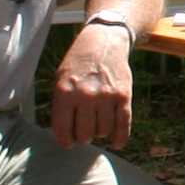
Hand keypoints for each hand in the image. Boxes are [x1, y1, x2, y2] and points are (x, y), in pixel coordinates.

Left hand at [49, 21, 133, 148]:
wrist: (104, 41)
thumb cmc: (78, 63)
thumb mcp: (60, 79)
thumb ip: (60, 105)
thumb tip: (64, 134)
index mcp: (65, 92)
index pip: (63, 129)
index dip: (65, 141)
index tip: (68, 143)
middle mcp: (86, 95)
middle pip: (85, 134)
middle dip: (83, 137)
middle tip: (83, 133)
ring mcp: (106, 96)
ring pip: (103, 131)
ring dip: (99, 133)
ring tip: (97, 126)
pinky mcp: (124, 96)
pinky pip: (123, 125)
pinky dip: (119, 139)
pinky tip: (115, 143)